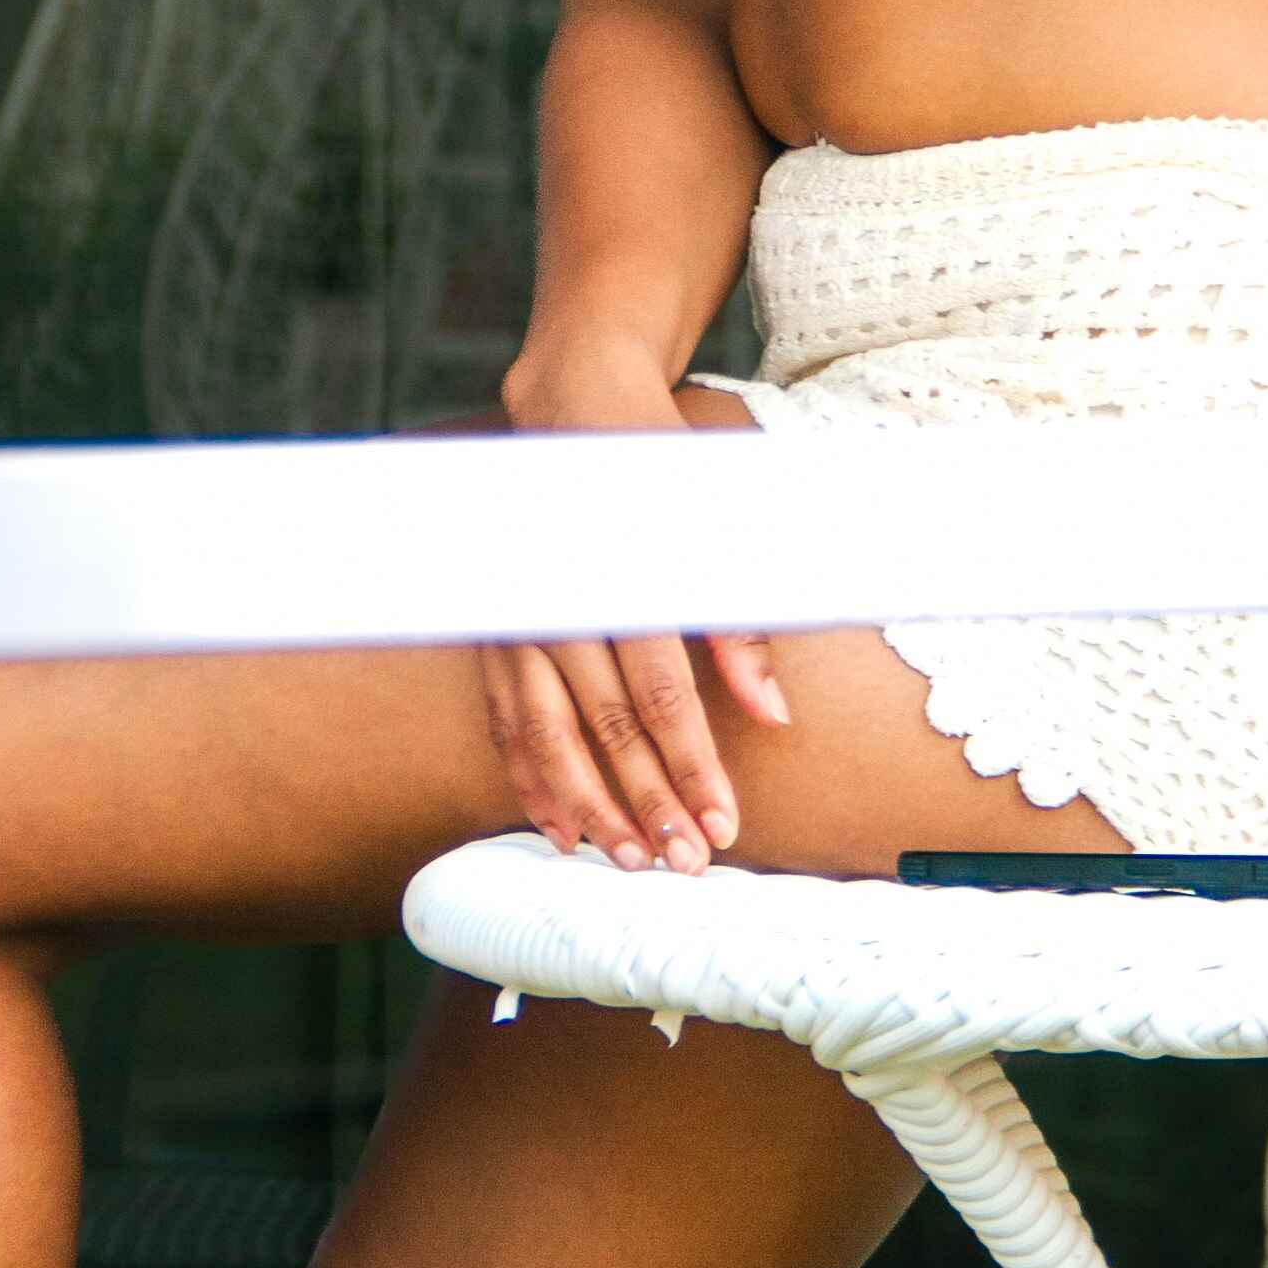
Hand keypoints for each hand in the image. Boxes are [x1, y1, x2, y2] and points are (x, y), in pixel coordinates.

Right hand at [488, 356, 788, 873]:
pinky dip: (528, 776)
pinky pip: (505, 718)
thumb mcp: (716, 524)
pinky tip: (556, 827)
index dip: (693, 767)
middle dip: (646, 803)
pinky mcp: (495, 628)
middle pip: (606, 727)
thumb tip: (772, 713)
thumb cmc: (659, 469)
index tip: (723, 825)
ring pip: (546, 733)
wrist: (574, 401)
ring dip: (587, 805)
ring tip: (624, 861)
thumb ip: (741, 624)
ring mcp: (518, 616)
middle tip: (682, 865)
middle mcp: (561, 598)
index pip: (662, 695)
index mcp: (623, 570)